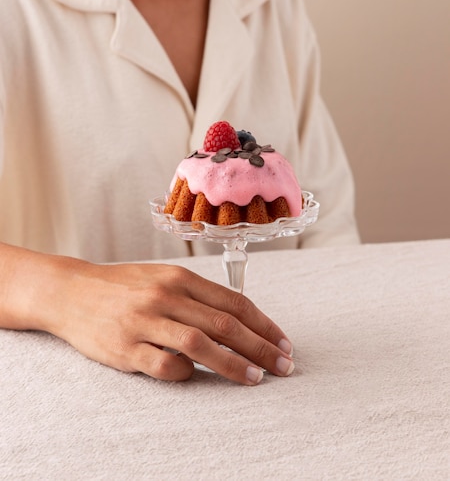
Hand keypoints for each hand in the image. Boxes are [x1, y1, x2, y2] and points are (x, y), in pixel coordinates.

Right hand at [51, 261, 294, 384]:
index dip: (263, 324)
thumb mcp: (163, 278)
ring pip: (200, 344)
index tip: (283, 342)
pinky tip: (194, 375)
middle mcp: (166, 297)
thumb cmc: (124, 287)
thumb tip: (240, 321)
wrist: (72, 291)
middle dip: (260, 347)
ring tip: (255, 378)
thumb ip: (197, 296)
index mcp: (180, 278)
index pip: (234, 301)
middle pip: (225, 323)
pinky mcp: (125, 348)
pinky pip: (164, 366)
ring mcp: (145, 322)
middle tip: (284, 366)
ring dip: (233, 363)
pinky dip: (185, 373)